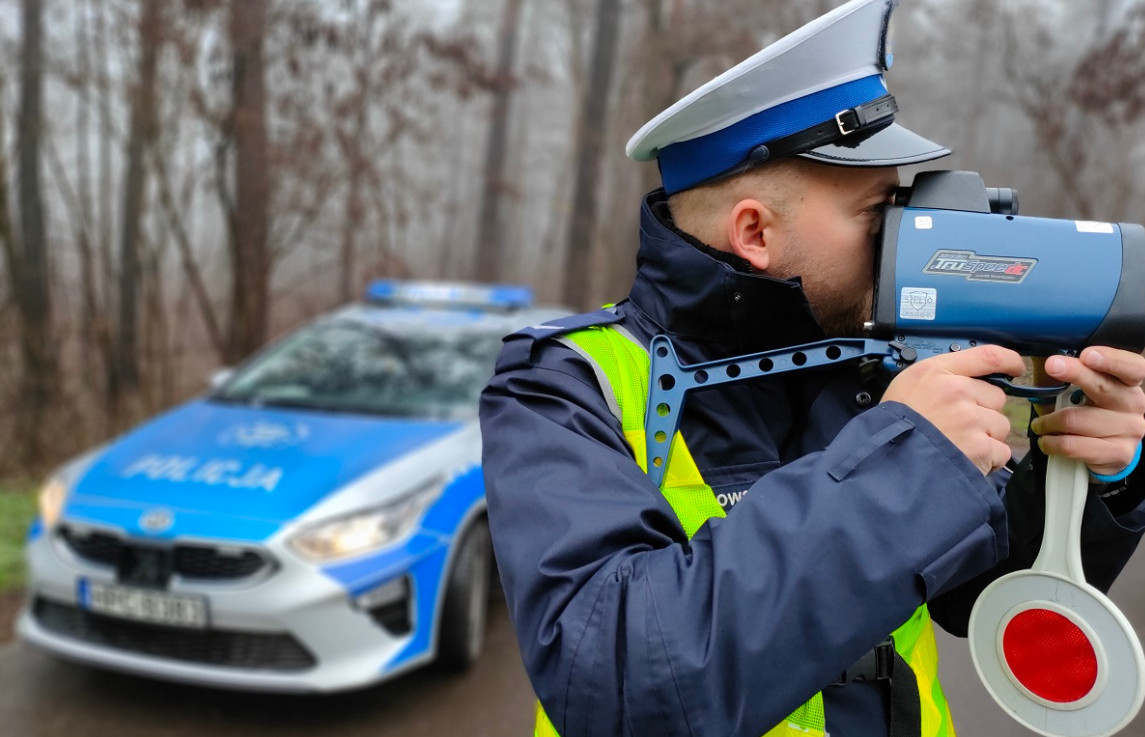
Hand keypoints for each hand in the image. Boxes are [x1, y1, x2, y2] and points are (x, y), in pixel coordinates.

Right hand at [881, 345, 1025, 474]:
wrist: (886, 460)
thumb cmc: (894, 424)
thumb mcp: (907, 385)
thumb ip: (940, 377)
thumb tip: (970, 379)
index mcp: (938, 372)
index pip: (987, 356)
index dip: (1008, 360)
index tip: (1014, 367)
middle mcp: (956, 391)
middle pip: (996, 397)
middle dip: (984, 411)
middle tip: (958, 425)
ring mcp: (970, 419)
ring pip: (1000, 425)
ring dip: (986, 437)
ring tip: (958, 444)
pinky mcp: (980, 447)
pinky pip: (1000, 451)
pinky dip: (987, 459)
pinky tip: (964, 459)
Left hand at [1030, 348, 1144, 476]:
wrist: (1098, 452)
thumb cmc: (1084, 413)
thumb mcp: (1073, 388)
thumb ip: (1063, 369)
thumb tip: (1041, 350)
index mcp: (1127, 382)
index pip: (1130, 367)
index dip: (1111, 360)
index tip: (1087, 355)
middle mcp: (1134, 403)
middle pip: (1103, 387)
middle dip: (1075, 373)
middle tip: (1052, 366)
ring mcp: (1131, 429)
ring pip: (1077, 420)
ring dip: (1048, 422)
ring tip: (1040, 424)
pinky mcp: (1119, 452)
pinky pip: (1074, 445)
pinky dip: (1052, 443)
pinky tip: (1047, 441)